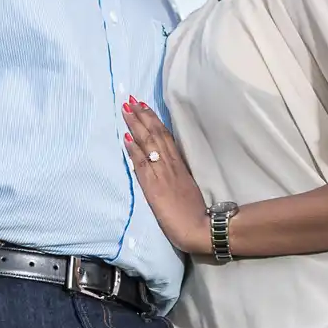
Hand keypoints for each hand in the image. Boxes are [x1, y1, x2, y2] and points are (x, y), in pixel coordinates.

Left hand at [121, 97, 212, 254]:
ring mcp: (163, 175)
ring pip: (149, 144)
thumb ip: (179, 176)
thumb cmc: (197, 214)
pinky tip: (126, 137)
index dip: (154, 121)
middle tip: (131, 99)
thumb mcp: (188, 189)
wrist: (200, 228)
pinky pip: (143, 164)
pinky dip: (134, 149)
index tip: (144, 106)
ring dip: (136, 125)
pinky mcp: (154, 187)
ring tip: (126, 109)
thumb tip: (169, 165)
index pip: (166, 138)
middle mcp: (171, 166)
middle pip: (156, 135)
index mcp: (180, 166)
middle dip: (143, 116)